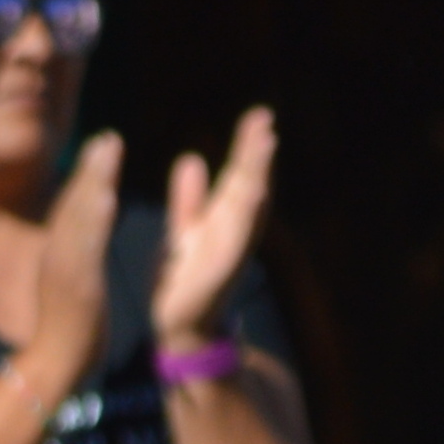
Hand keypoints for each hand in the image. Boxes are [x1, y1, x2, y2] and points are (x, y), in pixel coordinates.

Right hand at [26, 133, 125, 382]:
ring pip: (79, 218)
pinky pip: (86, 247)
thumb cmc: (68, 329)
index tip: (103, 147)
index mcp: (60, 255)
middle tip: (108, 137)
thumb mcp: (72, 285)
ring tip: (109, 150)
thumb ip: (76, 261)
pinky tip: (107, 197)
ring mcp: (64, 269)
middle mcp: (57, 255)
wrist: (55, 365)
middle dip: (90, 169)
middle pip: (74, 204)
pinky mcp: (76, 285)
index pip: (72, 209)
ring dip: (93, 182)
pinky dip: (94, 220)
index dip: (86, 176)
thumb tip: (85, 243)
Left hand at [154, 111, 280, 349]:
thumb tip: (192, 157)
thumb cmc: (185, 279)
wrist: (178, 327)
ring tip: (264, 146)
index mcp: (225, 220)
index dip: (250, 149)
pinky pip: (235, 240)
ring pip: (247, 208)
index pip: (240, 177)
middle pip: (249, 187)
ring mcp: (231, 252)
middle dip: (257, 155)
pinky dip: (245, 217)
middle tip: (265, 121)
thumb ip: (189, 198)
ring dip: (257, 177)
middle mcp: (234, 233)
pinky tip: (252, 194)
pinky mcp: (220, 272)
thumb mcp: (184, 230)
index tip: (259, 116)